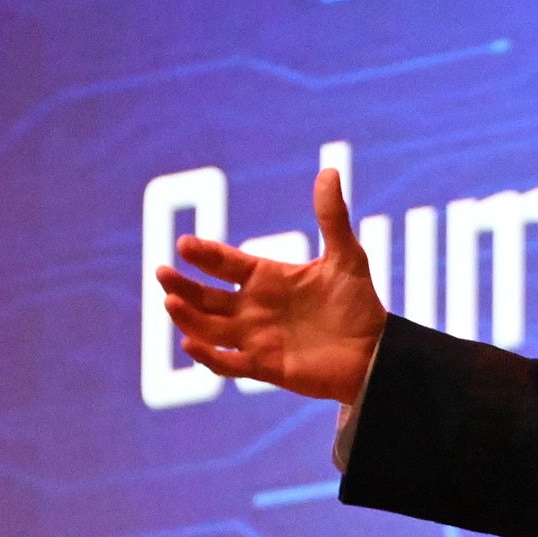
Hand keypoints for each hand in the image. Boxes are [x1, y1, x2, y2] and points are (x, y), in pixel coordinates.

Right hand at [155, 169, 386, 403]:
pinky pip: (228, 363)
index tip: (184, 244)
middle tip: (162, 273)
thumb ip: (332, 217)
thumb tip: (329, 170)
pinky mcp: (264, 366)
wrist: (375, 351)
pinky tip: (191, 343)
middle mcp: (253, 307)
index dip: (204, 254)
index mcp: (267, 278)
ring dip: (189, 317)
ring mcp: (255, 338)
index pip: (226, 263)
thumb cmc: (358, 303)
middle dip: (183, 285)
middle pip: (206, 296)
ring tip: (172, 301)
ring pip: (209, 328)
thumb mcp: (346, 256)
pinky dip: (208, 356)